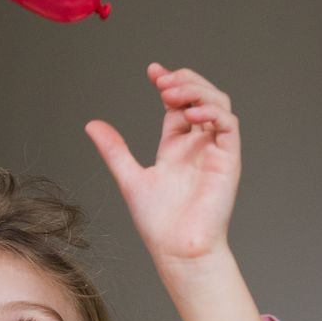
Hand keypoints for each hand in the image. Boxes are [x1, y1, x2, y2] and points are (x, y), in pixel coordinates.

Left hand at [84, 64, 241, 275]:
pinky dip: (212, 112)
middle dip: (183, 82)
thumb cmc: (158, 223)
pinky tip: (190, 113)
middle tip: (161, 81)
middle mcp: (198, 145)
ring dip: (197, 90)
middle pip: (200, 97)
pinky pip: (228, 124)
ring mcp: (215, 151)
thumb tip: (92, 125)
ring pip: (217, 104)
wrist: (177, 249)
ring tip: (172, 91)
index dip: (169, 83)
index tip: (152, 71)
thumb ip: (115, 150)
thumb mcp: (129, 177)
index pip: (177, 104)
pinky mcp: (228, 159)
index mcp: (176, 147)